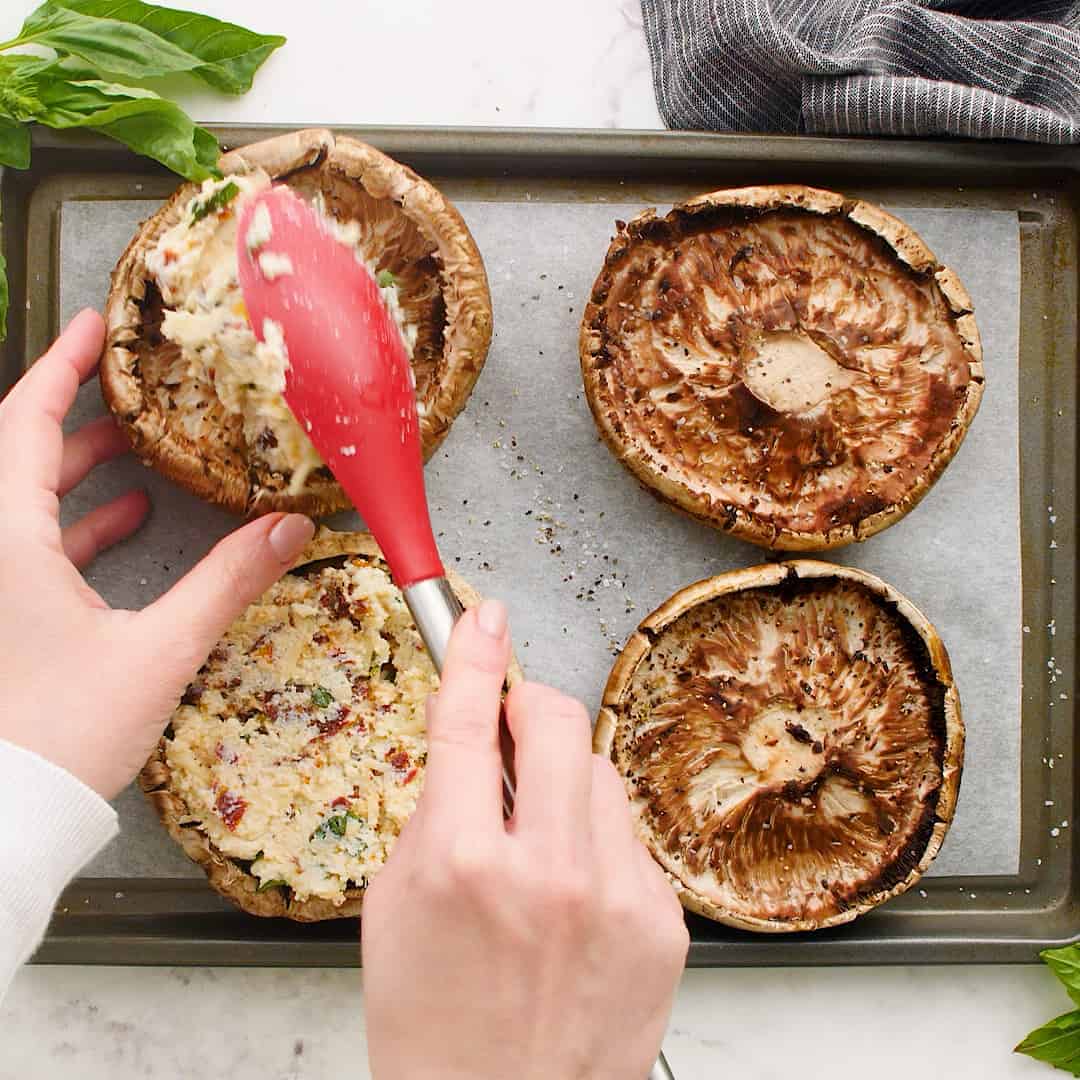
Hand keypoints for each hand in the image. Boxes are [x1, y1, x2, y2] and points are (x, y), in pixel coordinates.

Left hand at [0, 309, 314, 798]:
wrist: (7, 818)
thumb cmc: (62, 733)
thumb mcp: (157, 651)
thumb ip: (226, 584)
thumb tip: (290, 532)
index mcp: (7, 543)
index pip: (20, 424)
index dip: (59, 368)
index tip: (92, 328)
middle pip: (22, 457)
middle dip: (77, 417)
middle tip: (131, 389)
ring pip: (26, 505)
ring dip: (77, 473)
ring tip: (138, 452)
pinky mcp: (5, 619)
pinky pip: (33, 549)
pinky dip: (75, 528)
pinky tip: (122, 528)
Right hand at [362, 599, 688, 1079]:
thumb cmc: (434, 1028)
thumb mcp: (393, 911)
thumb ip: (433, 815)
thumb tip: (472, 744)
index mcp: (462, 865)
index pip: (467, 722)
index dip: (473, 655)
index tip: (482, 618)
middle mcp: (548, 871)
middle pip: (555, 718)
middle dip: (529, 706)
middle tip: (513, 727)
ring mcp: (616, 895)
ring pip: (597, 771)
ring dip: (564, 782)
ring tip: (539, 844)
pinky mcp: (662, 920)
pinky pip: (628, 836)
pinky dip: (597, 842)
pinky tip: (575, 895)